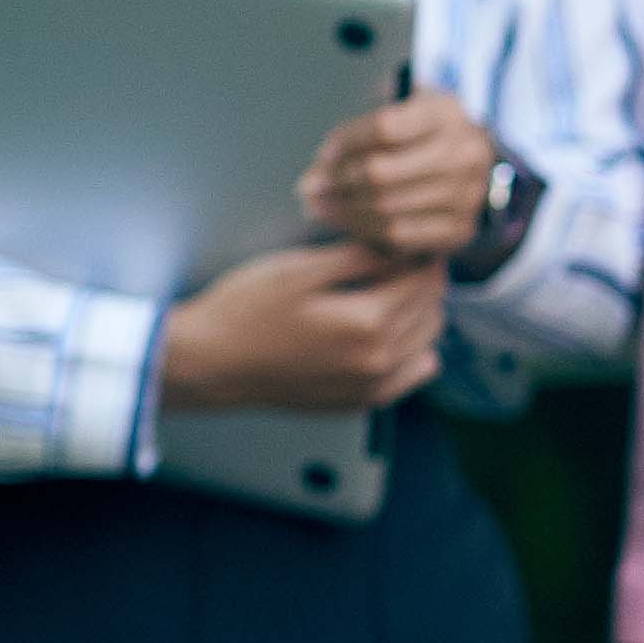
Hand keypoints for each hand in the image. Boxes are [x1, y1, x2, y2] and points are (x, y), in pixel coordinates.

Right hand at [158, 240, 447, 412]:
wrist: (212, 363)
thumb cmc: (246, 310)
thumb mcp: (299, 269)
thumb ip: (358, 257)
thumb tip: (403, 246)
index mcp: (368, 322)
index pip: (423, 280)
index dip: (421, 255)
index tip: (414, 240)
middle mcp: (380, 360)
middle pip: (431, 309)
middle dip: (424, 281)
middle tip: (405, 260)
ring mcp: (373, 386)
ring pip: (428, 340)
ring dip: (422, 312)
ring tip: (394, 290)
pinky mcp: (362, 402)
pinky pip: (414, 373)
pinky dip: (414, 348)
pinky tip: (389, 330)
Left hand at [302, 85, 501, 260]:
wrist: (472, 164)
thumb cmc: (423, 132)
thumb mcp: (405, 106)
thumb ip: (364, 125)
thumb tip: (318, 170)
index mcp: (447, 114)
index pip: (385, 128)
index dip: (347, 143)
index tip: (323, 153)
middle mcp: (465, 154)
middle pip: (382, 173)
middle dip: (337, 182)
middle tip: (310, 187)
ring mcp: (467, 196)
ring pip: (386, 209)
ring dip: (344, 210)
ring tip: (319, 206)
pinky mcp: (460, 229)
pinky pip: (400, 236)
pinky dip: (366, 231)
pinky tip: (348, 222)